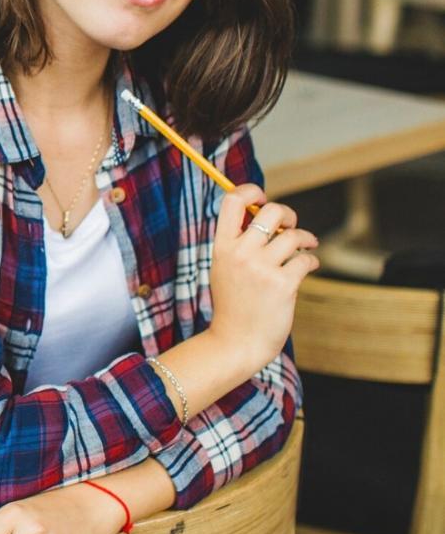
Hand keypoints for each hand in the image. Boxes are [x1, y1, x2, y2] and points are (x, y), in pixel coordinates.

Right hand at [207, 184, 319, 374]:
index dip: (251, 191)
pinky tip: (308, 265)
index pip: (232, 201)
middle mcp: (240, 253)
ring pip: (293, 236)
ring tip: (305, 247)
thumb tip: (263, 213)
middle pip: (271, 211)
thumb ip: (238, 242)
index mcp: (222, 246)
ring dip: (306, 239)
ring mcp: (261, 269)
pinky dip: (311, 260)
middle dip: (288, 214)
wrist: (236, 342)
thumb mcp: (224, 268)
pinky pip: (306, 259)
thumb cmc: (233, 304)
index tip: (262, 200)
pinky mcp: (283, 284)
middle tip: (290, 226)